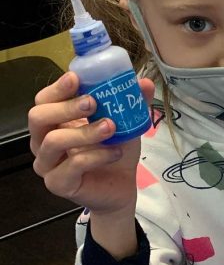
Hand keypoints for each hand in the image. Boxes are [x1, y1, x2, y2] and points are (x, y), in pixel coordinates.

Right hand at [29, 71, 154, 217]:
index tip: (76, 78)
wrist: (121, 186)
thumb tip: (145, 83)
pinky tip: (115, 152)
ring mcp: (47, 164)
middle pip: (38, 117)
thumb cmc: (114, 150)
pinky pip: (72, 166)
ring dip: (84, 131)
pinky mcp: (58, 183)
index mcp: (55, 121)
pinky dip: (96, 156)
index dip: (57, 88)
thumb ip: (132, 102)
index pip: (44, 99)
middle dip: (66, 106)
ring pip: (54, 141)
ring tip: (111, 127)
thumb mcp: (125, 122)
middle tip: (93, 102)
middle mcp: (44, 141)